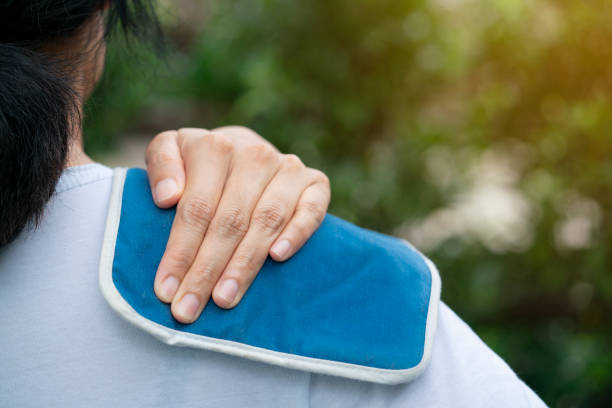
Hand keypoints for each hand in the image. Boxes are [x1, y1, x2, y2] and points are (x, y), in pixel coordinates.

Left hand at [144, 126, 329, 322]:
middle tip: (189, 309)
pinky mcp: (315, 182)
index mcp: (214, 146)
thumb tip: (167, 197)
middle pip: (230, 220)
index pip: (196, 207)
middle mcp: (254, 154)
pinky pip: (311, 210)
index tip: (165, 290)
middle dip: (207, 269)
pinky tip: (278, 257)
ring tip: (225, 298)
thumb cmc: (199, 164)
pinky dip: (297, 233)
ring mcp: (288, 167)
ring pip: (266, 220)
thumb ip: (161, 164)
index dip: (181, 251)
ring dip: (245, 263)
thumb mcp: (170, 151)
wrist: (244, 151)